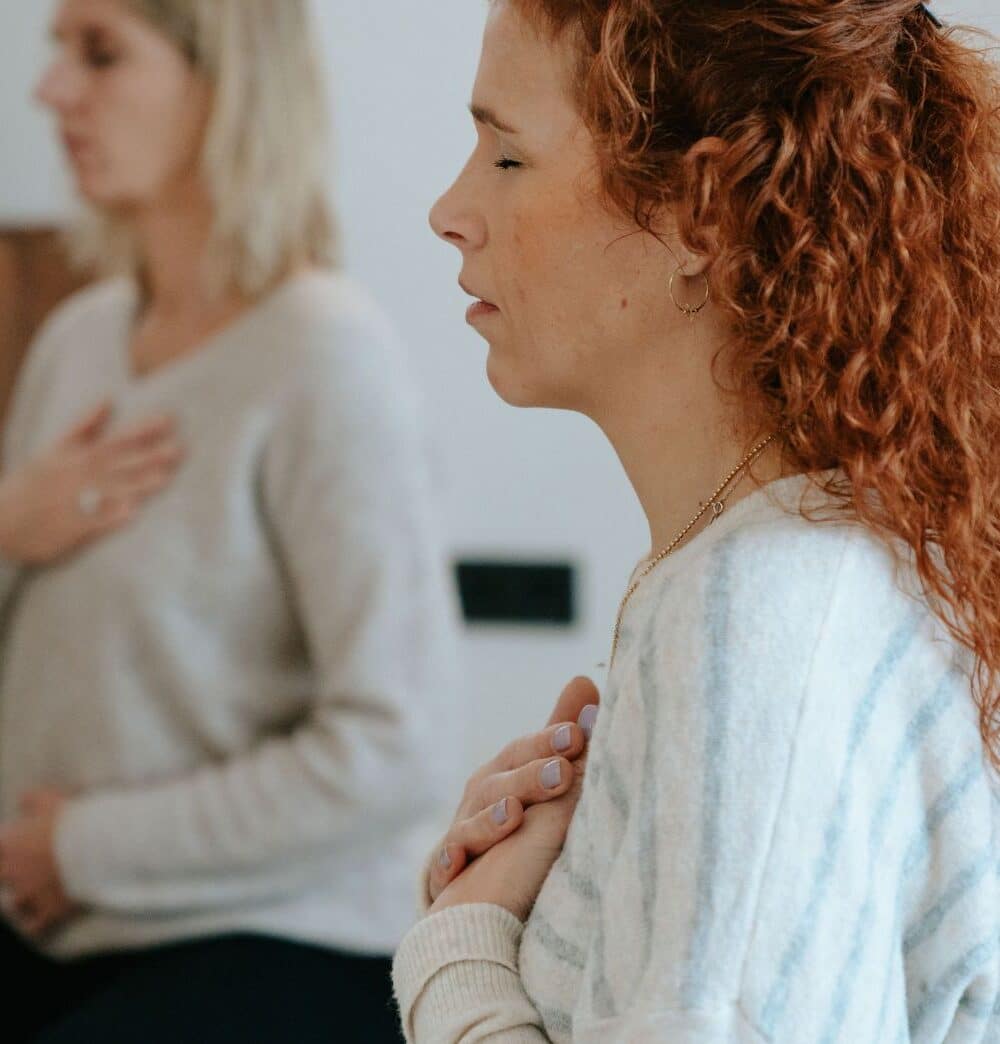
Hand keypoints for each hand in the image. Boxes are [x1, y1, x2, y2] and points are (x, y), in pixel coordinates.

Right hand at [0, 401, 182, 566]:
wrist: (0, 522)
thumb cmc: (33, 484)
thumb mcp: (54, 449)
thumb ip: (85, 425)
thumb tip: (109, 399)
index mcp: (74, 455)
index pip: (114, 439)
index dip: (142, 430)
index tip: (169, 419)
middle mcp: (77, 476)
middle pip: (118, 464)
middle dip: (149, 456)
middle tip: (180, 449)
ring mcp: (75, 502)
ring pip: (111, 491)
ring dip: (138, 484)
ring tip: (165, 478)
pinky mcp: (72, 529)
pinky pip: (95, 523)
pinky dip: (112, 517)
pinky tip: (133, 513)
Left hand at [0, 789, 78, 937]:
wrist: (97, 847)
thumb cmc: (73, 822)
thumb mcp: (51, 800)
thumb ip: (32, 799)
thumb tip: (23, 800)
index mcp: (10, 846)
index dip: (4, 849)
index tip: (10, 848)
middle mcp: (13, 873)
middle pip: (1, 877)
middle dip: (9, 874)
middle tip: (23, 870)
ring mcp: (30, 894)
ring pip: (14, 905)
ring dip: (21, 900)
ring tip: (30, 896)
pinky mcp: (48, 910)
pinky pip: (34, 926)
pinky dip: (34, 925)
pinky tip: (36, 924)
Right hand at [427, 676, 598, 907]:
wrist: (477, 886)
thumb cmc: (515, 820)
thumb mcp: (538, 776)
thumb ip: (559, 732)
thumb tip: (584, 680)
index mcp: (503, 775)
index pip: (522, 753)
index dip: (547, 742)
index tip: (576, 736)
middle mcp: (479, 801)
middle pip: (498, 783)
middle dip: (528, 777)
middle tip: (560, 773)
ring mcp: (461, 837)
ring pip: (471, 823)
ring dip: (490, 818)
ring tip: (513, 812)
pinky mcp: (446, 875)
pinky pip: (442, 868)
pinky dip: (448, 861)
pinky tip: (457, 860)